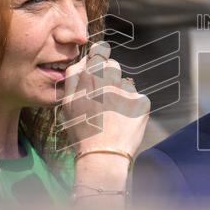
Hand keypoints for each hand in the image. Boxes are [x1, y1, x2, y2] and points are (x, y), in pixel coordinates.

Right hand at [59, 42, 149, 157]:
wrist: (103, 156)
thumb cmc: (82, 132)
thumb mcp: (68, 105)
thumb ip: (74, 78)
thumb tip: (84, 60)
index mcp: (89, 79)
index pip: (99, 53)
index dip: (100, 54)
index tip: (101, 57)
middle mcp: (109, 81)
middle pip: (113, 66)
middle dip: (109, 76)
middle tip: (104, 97)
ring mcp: (127, 91)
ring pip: (125, 84)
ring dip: (121, 94)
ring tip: (113, 114)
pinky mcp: (142, 103)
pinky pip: (137, 98)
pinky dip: (133, 108)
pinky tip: (124, 121)